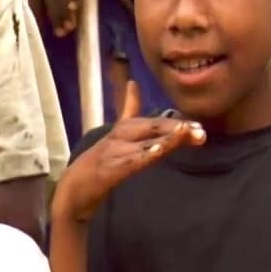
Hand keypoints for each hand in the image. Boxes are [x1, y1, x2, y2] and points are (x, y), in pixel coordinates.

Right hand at [53, 81, 204, 221]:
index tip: (197, 126)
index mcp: (121, 130)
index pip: (151, 121)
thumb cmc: (96, 162)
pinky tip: (157, 152)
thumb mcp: (114, 137)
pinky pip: (127, 161)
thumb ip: (127, 110)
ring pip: (142, 143)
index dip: (174, 122)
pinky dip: (142, 156)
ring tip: (184, 134)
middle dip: (175, 129)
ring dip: (165, 139)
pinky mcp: (106, 170)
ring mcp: (111, 152)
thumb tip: (133, 83)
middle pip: (150, 128)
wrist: (71, 188)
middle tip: (199, 131)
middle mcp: (117, 137)